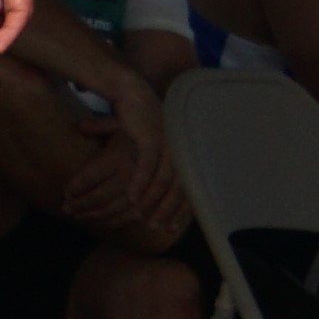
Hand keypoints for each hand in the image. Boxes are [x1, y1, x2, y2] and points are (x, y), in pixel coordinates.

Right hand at [60, 78, 186, 248]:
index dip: (182, 207)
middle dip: (169, 209)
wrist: (129, 91)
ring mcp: (168, 140)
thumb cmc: (138, 120)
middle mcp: (181, 145)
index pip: (188, 183)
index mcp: (183, 148)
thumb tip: (148, 192)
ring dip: (153, 201)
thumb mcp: (147, 145)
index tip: (173, 227)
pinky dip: (140, 184)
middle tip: (157, 227)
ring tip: (143, 217)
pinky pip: (147, 166)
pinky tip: (133, 199)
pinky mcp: (152, 136)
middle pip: (180, 184)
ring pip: (164, 179)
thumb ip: (152, 166)